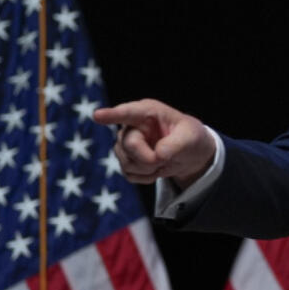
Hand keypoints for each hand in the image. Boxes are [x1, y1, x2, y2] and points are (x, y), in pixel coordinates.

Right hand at [92, 99, 215, 188]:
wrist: (189, 154)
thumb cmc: (190, 137)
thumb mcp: (191, 137)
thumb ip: (176, 144)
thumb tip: (157, 155)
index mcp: (147, 112)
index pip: (127, 113)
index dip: (112, 115)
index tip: (98, 116)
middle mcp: (131, 126)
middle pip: (129, 145)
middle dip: (150, 157)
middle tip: (167, 157)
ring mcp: (125, 144)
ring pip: (128, 163)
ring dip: (150, 168)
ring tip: (164, 159)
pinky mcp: (125, 161)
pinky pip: (130, 175)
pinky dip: (148, 177)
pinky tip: (157, 168)